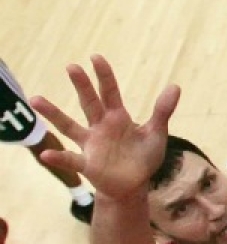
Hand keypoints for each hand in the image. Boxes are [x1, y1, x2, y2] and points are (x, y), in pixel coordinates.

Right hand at [30, 56, 179, 200]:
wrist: (134, 185)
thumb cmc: (143, 157)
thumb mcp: (156, 133)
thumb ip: (162, 111)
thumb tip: (175, 85)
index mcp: (117, 117)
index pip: (109, 92)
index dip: (104, 76)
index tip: (95, 57)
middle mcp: (100, 126)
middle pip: (89, 102)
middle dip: (82, 85)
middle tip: (72, 66)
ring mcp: (91, 144)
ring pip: (68, 126)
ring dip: (53, 113)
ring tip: (35, 99)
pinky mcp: (87, 164)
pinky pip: (71, 159)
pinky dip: (59, 157)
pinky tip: (46, 155)